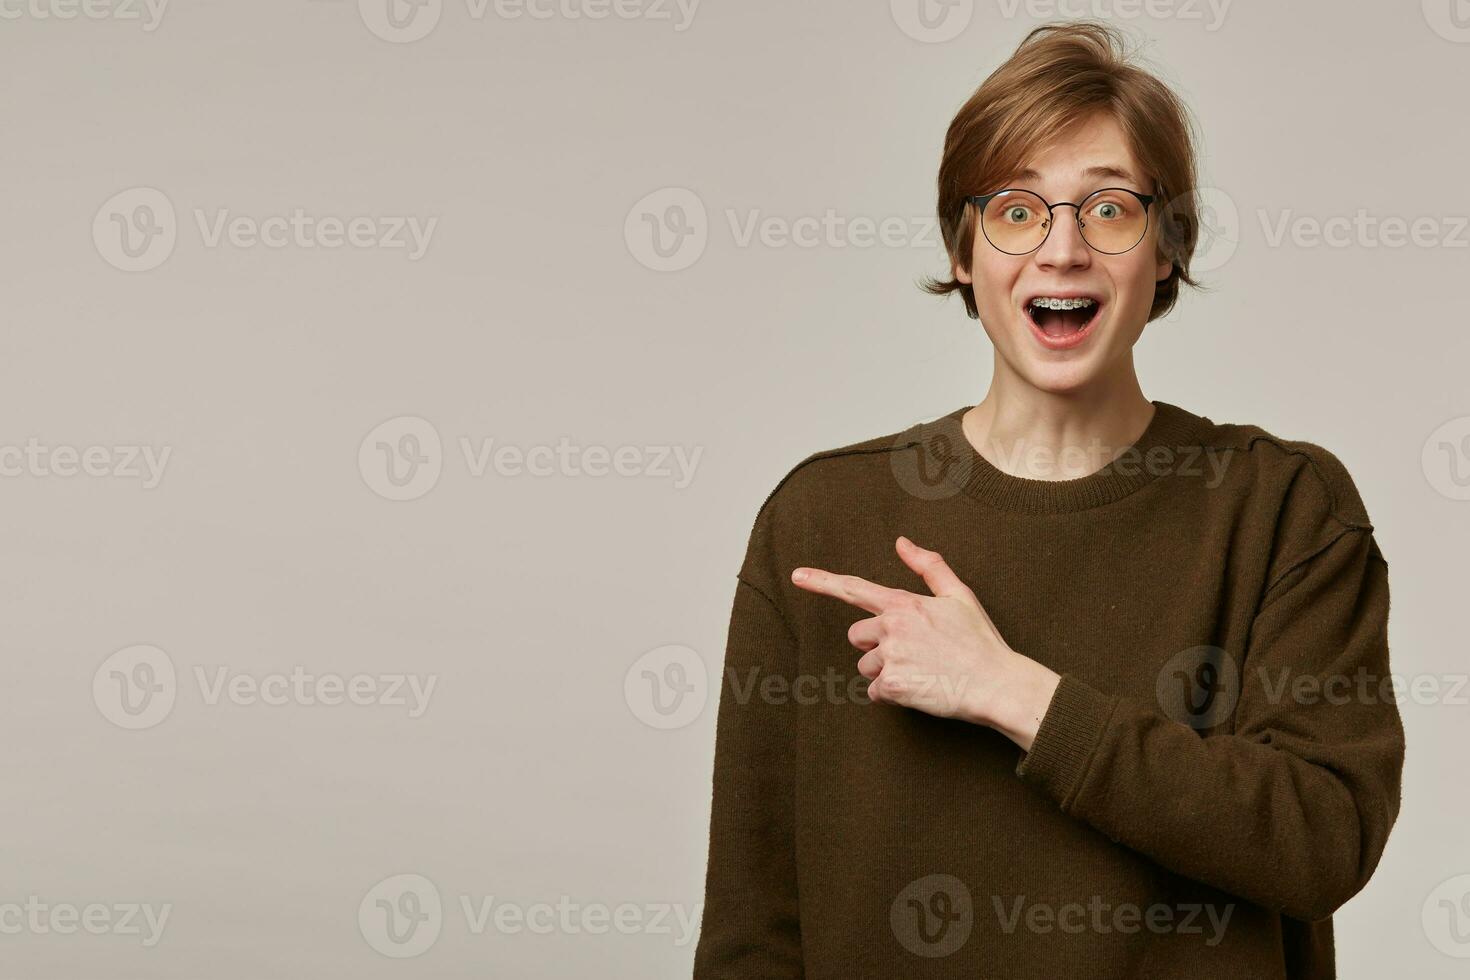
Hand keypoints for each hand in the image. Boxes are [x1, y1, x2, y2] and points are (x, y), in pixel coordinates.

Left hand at [791, 536, 1060, 748]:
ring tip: (922, 672)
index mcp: (904, 604)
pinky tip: (920, 689)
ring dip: (886, 672)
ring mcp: (890, 657)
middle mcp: (891, 628)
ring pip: (866, 666)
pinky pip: (875, 692)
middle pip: (858, 637)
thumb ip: (928, 566)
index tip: (797, 575)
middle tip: (914, 653)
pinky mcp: (892, 686)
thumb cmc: (980, 641)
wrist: (996, 684)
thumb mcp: (960, 595)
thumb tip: (902, 542)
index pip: (854, 588)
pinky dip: (893, 694)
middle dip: (877, 646)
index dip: (822, 581)